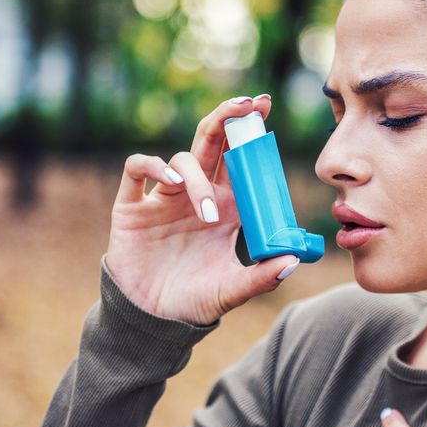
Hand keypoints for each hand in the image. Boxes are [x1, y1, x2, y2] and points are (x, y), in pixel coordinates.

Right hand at [104, 94, 298, 324]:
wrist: (152, 321)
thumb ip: (262, 278)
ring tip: (208, 213)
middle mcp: (197, 195)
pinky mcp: (132, 206)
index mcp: (226, 207)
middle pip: (212, 142)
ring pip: (183, 160)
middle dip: (229, 118)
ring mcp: (164, 198)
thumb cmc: (194, 302)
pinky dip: (155, 167)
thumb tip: (294, 260)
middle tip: (247, 105)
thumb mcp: (231, 291)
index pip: (241, 160)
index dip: (251, 132)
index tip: (265, 108)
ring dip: (199, 179)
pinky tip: (172, 182)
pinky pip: (138, 168)